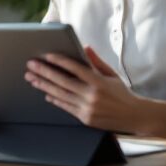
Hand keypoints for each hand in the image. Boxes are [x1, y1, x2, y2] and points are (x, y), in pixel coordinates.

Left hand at [26, 47, 146, 133]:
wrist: (134, 116)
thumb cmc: (122, 93)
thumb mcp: (112, 74)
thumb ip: (96, 61)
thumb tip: (85, 47)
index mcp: (99, 82)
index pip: (75, 68)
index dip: (60, 61)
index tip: (47, 55)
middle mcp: (92, 95)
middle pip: (63, 81)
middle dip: (45, 72)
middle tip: (31, 65)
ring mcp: (87, 108)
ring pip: (60, 95)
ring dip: (44, 86)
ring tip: (32, 79)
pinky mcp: (85, 118)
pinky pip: (66, 107)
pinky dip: (55, 99)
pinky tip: (46, 93)